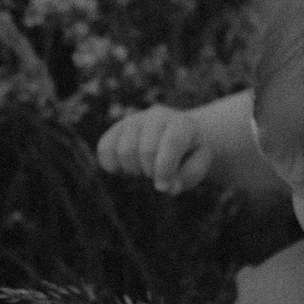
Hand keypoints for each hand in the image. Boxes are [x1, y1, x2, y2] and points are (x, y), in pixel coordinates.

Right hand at [96, 106, 211, 193]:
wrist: (180, 132)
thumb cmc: (190, 153)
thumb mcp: (199, 165)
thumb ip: (187, 177)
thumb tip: (168, 187)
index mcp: (182, 124)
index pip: (171, 143)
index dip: (165, 169)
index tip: (162, 187)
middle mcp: (158, 116)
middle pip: (145, 150)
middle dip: (150, 171)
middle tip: (155, 175)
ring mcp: (135, 119)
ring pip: (123, 150)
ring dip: (132, 169)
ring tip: (142, 169)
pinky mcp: (118, 127)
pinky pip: (104, 147)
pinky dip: (110, 164)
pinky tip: (122, 169)